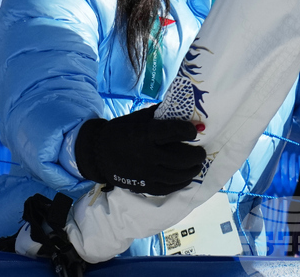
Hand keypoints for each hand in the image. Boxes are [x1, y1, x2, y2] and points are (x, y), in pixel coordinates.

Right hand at [74, 105, 205, 194]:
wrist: (98, 154)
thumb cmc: (122, 131)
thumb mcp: (139, 118)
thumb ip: (161, 115)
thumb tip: (185, 111)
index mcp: (144, 135)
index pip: (173, 132)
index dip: (188, 131)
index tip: (195, 131)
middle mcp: (146, 156)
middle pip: (180, 158)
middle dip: (195, 156)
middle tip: (201, 152)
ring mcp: (145, 174)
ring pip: (176, 176)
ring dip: (191, 171)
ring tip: (197, 165)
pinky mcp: (143, 186)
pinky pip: (167, 188)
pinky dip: (180, 183)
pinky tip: (186, 178)